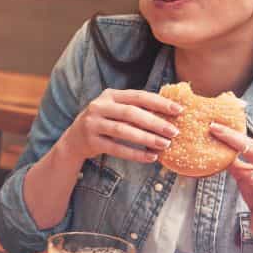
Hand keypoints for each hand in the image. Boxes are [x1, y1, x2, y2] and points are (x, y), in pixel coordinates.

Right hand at [61, 89, 180, 163]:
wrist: (74, 139)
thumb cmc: (104, 122)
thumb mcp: (115, 110)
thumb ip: (135, 108)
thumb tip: (169, 113)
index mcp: (110, 95)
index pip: (138, 96)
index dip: (159, 103)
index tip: (178, 110)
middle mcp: (99, 107)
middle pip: (131, 113)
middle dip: (155, 122)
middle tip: (174, 131)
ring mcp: (93, 124)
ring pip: (123, 131)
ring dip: (146, 138)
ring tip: (164, 145)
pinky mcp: (91, 142)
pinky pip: (116, 148)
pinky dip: (135, 154)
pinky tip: (150, 157)